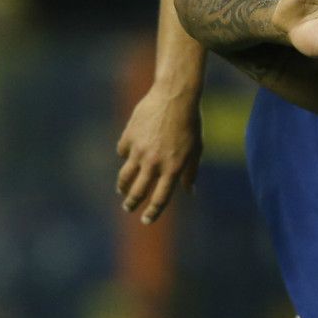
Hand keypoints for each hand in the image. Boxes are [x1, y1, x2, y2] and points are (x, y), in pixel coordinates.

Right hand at [117, 88, 202, 221]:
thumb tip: (190, 192)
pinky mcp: (128, 136)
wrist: (175, 96)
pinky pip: (122, 152)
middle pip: (138, 191)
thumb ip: (190, 172)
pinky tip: (127, 156)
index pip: (160, 198)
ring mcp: (139, 150)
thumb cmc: (190, 123)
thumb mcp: (196, 149)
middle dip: (131, 203)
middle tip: (128, 208)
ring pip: (125, 176)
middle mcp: (154, 163)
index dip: (152, 212)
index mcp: (172, 169)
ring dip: (123, 186)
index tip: (146, 220)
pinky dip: (125, 155)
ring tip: (122, 190)